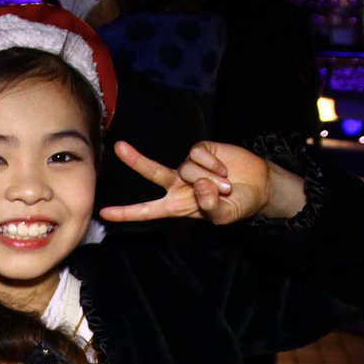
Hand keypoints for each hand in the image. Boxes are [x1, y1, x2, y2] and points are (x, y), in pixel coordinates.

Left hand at [99, 140, 294, 225]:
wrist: (258, 186)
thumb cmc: (237, 205)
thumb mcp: (223, 216)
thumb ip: (210, 207)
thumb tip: (200, 187)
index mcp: (176, 205)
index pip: (147, 210)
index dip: (127, 213)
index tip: (104, 213)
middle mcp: (177, 184)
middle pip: (151, 172)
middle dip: (135, 160)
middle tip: (118, 147)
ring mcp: (188, 166)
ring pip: (187, 168)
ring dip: (209, 178)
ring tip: (226, 186)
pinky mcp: (202, 150)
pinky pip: (199, 154)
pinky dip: (212, 164)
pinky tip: (224, 170)